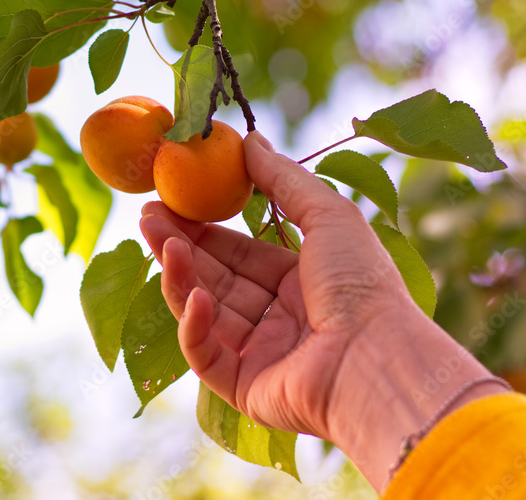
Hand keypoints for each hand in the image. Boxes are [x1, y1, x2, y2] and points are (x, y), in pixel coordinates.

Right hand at [139, 131, 422, 439]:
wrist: (379, 359)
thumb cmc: (362, 284)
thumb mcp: (327, 215)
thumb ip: (282, 178)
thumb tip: (248, 138)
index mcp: (300, 282)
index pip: (238, 252)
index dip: (203, 227)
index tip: (170, 201)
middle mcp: (278, 318)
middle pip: (215, 278)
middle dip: (179, 247)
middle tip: (146, 216)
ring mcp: (259, 354)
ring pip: (204, 312)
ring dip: (180, 277)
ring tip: (162, 242)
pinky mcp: (243, 387)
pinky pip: (206, 354)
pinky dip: (194, 325)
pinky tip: (197, 297)